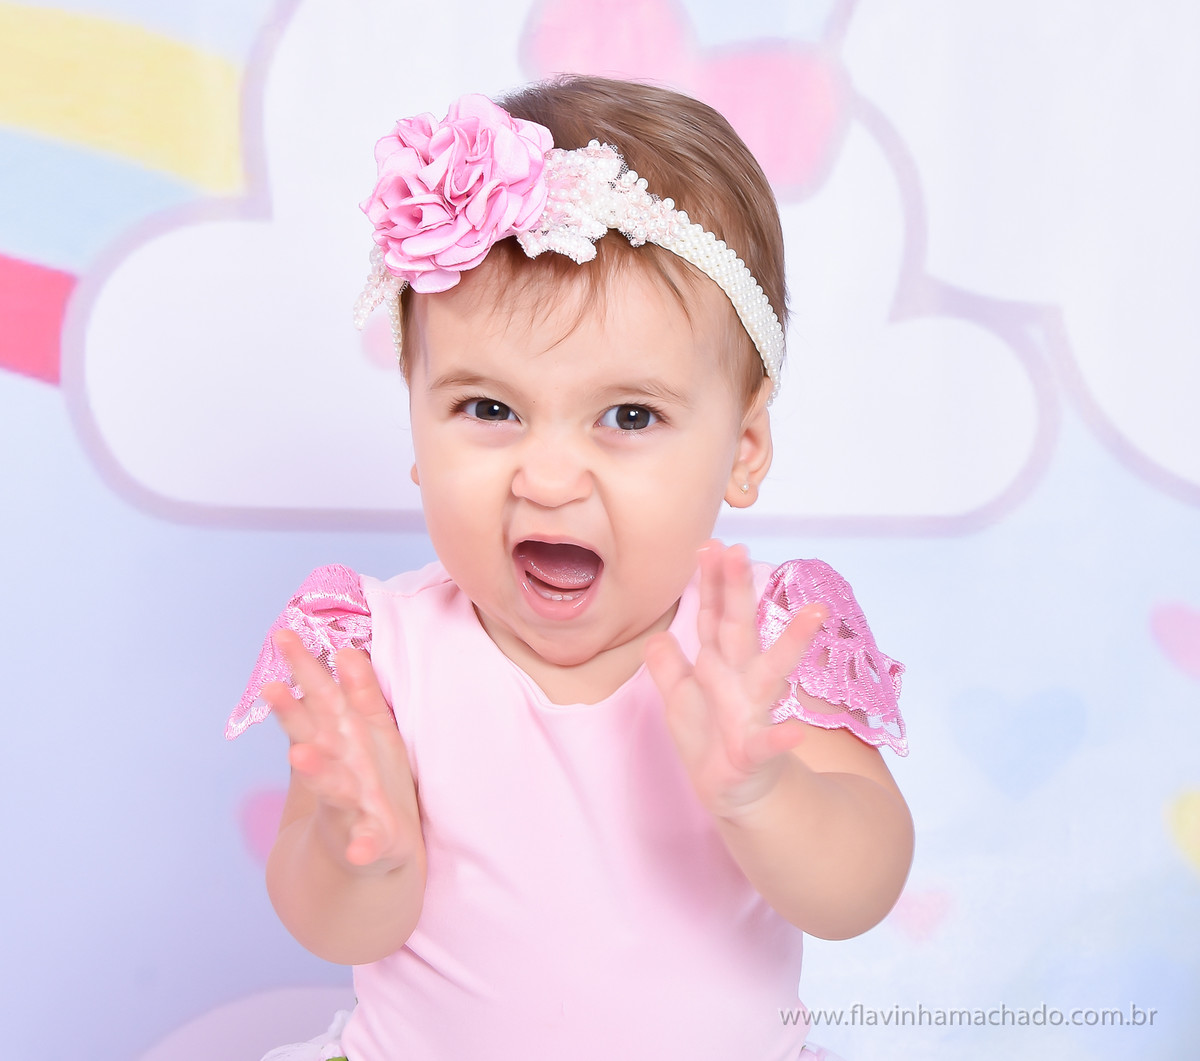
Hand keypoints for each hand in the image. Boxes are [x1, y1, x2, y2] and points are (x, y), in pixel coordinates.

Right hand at [262, 631, 421, 870]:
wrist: (369, 858)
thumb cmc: (370, 783)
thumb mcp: (371, 732)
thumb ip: (359, 693)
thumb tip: (344, 649)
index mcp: (340, 739)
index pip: (319, 697)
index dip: (303, 667)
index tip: (283, 634)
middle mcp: (338, 770)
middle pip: (314, 737)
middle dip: (294, 715)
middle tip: (271, 688)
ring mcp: (351, 807)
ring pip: (333, 787)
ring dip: (318, 772)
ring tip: (301, 756)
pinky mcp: (372, 841)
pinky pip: (366, 845)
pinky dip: (361, 847)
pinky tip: (357, 850)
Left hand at [644, 541, 827, 819]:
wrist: (733, 795)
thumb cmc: (709, 739)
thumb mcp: (679, 699)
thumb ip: (668, 665)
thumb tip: (658, 634)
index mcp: (718, 665)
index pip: (714, 616)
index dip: (711, 583)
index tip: (710, 543)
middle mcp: (740, 681)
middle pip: (738, 628)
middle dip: (738, 590)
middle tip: (738, 548)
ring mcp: (752, 714)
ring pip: (771, 672)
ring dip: (793, 642)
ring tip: (816, 611)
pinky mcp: (754, 754)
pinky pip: (768, 744)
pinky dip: (782, 738)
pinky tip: (795, 732)